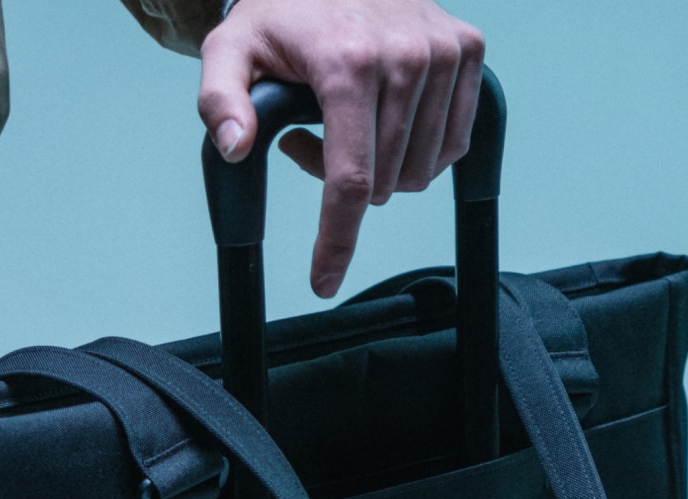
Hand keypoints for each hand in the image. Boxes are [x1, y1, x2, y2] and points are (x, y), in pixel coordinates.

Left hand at [198, 0, 485, 297]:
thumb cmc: (281, 12)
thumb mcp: (230, 49)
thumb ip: (219, 99)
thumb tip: (234, 147)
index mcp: (348, 62)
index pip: (351, 179)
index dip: (337, 240)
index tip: (324, 282)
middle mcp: (406, 55)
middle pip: (385, 183)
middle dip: (344, 186)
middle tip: (308, 139)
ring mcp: (444, 51)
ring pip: (420, 170)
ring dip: (380, 168)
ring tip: (344, 122)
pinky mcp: (468, 49)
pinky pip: (452, 143)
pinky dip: (416, 148)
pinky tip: (382, 114)